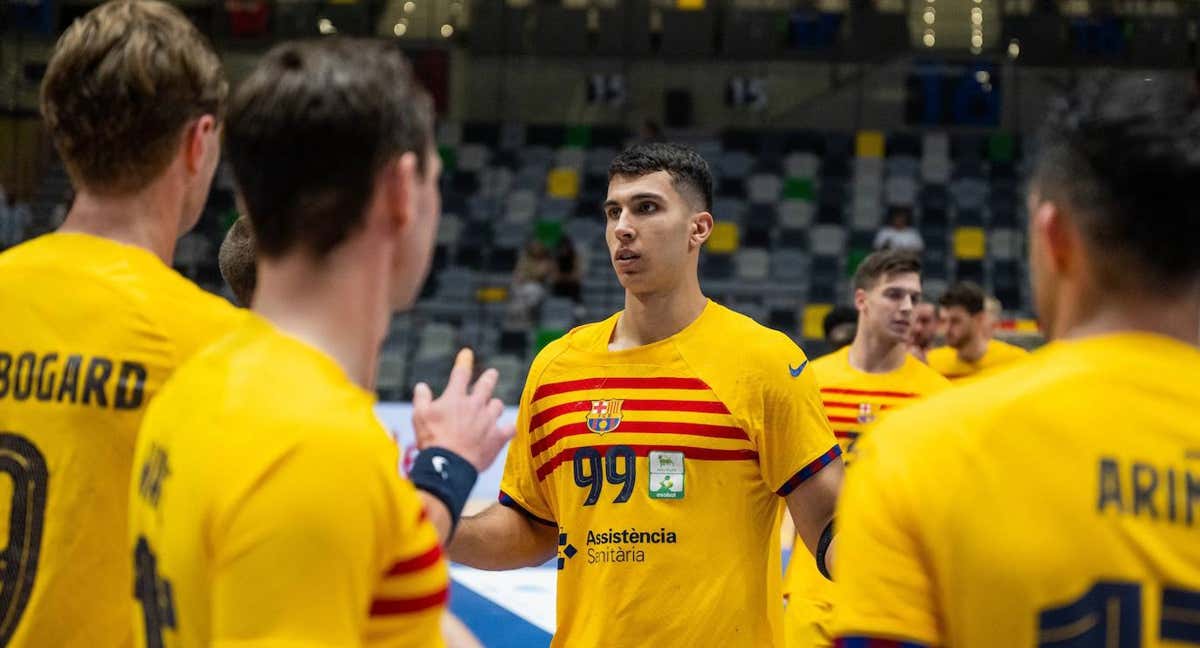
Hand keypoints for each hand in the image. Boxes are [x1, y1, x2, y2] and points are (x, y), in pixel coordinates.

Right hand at [412, 348, 514, 471]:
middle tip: (492, 374)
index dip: (464, 361)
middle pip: (487, 384)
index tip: (467, 353)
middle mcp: (475, 405)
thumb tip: (421, 386)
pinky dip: (507, 429)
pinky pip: (509, 428)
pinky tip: (506, 431)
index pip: (461, 373)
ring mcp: (488, 420)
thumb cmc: (431, 440)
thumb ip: (422, 399)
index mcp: (455, 398)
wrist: (448, 465)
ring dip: (494, 407)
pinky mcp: (498, 437)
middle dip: (490, 377)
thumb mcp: (419, 417)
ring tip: (492, 410)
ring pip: (498, 406)